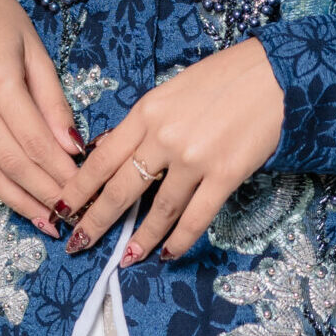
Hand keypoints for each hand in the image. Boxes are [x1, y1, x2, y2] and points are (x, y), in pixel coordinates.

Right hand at [0, 0, 82, 233]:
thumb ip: (53, 101)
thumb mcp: (37, 50)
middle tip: (64, 216)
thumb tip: (71, 149)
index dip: (56, 172)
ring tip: (40, 217)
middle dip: (39, 192)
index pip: (31, 140)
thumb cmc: (0, 18)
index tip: (79, 193)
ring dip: (13, 196)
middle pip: (5, 159)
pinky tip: (11, 187)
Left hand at [53, 37, 284, 264]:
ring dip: (139, 239)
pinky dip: (179, 240)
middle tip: (78, 244)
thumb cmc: (222, 80)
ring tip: (125, 259)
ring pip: (157, 211)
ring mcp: (194, 158)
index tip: (63, 207)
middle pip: (120, 189)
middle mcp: (164, 136)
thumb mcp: (171, 92)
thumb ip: (143, 123)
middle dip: (96, 221)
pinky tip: (168, 253)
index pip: (101, 158)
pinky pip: (194, 218)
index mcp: (147, 111)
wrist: (272, 76)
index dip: (79, 188)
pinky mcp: (223, 175)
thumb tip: (111, 151)